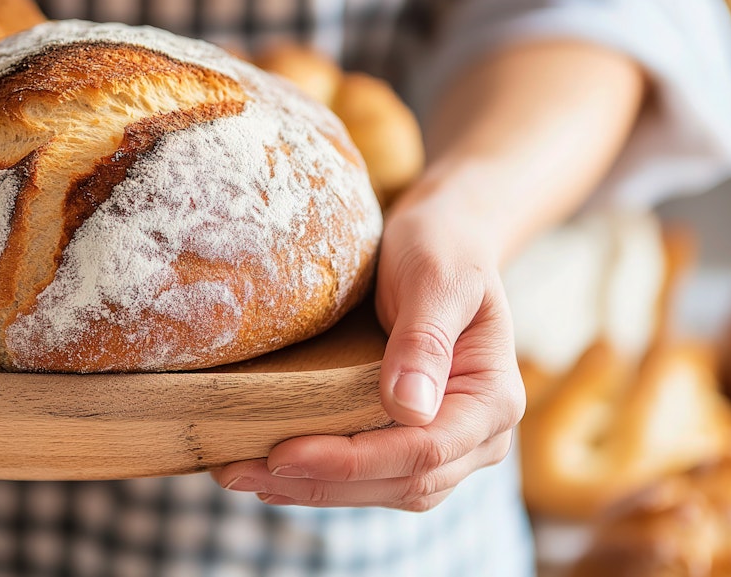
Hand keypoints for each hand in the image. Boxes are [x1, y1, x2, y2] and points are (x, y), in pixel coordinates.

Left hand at [212, 192, 524, 509]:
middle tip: (237, 473)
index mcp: (494, 398)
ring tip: (241, 475)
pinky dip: (324, 477)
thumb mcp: (434, 278)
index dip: (352, 461)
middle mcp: (480, 435)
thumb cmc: (442, 248)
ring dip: (313, 489)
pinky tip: (272, 471)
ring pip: (384, 490)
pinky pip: (374, 477)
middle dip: (319, 483)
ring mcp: (452, 445)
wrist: (447, 240)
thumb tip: (408, 410)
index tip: (284, 453)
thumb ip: (424, 340)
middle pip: (402, 483)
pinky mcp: (417, 442)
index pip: (423, 451)